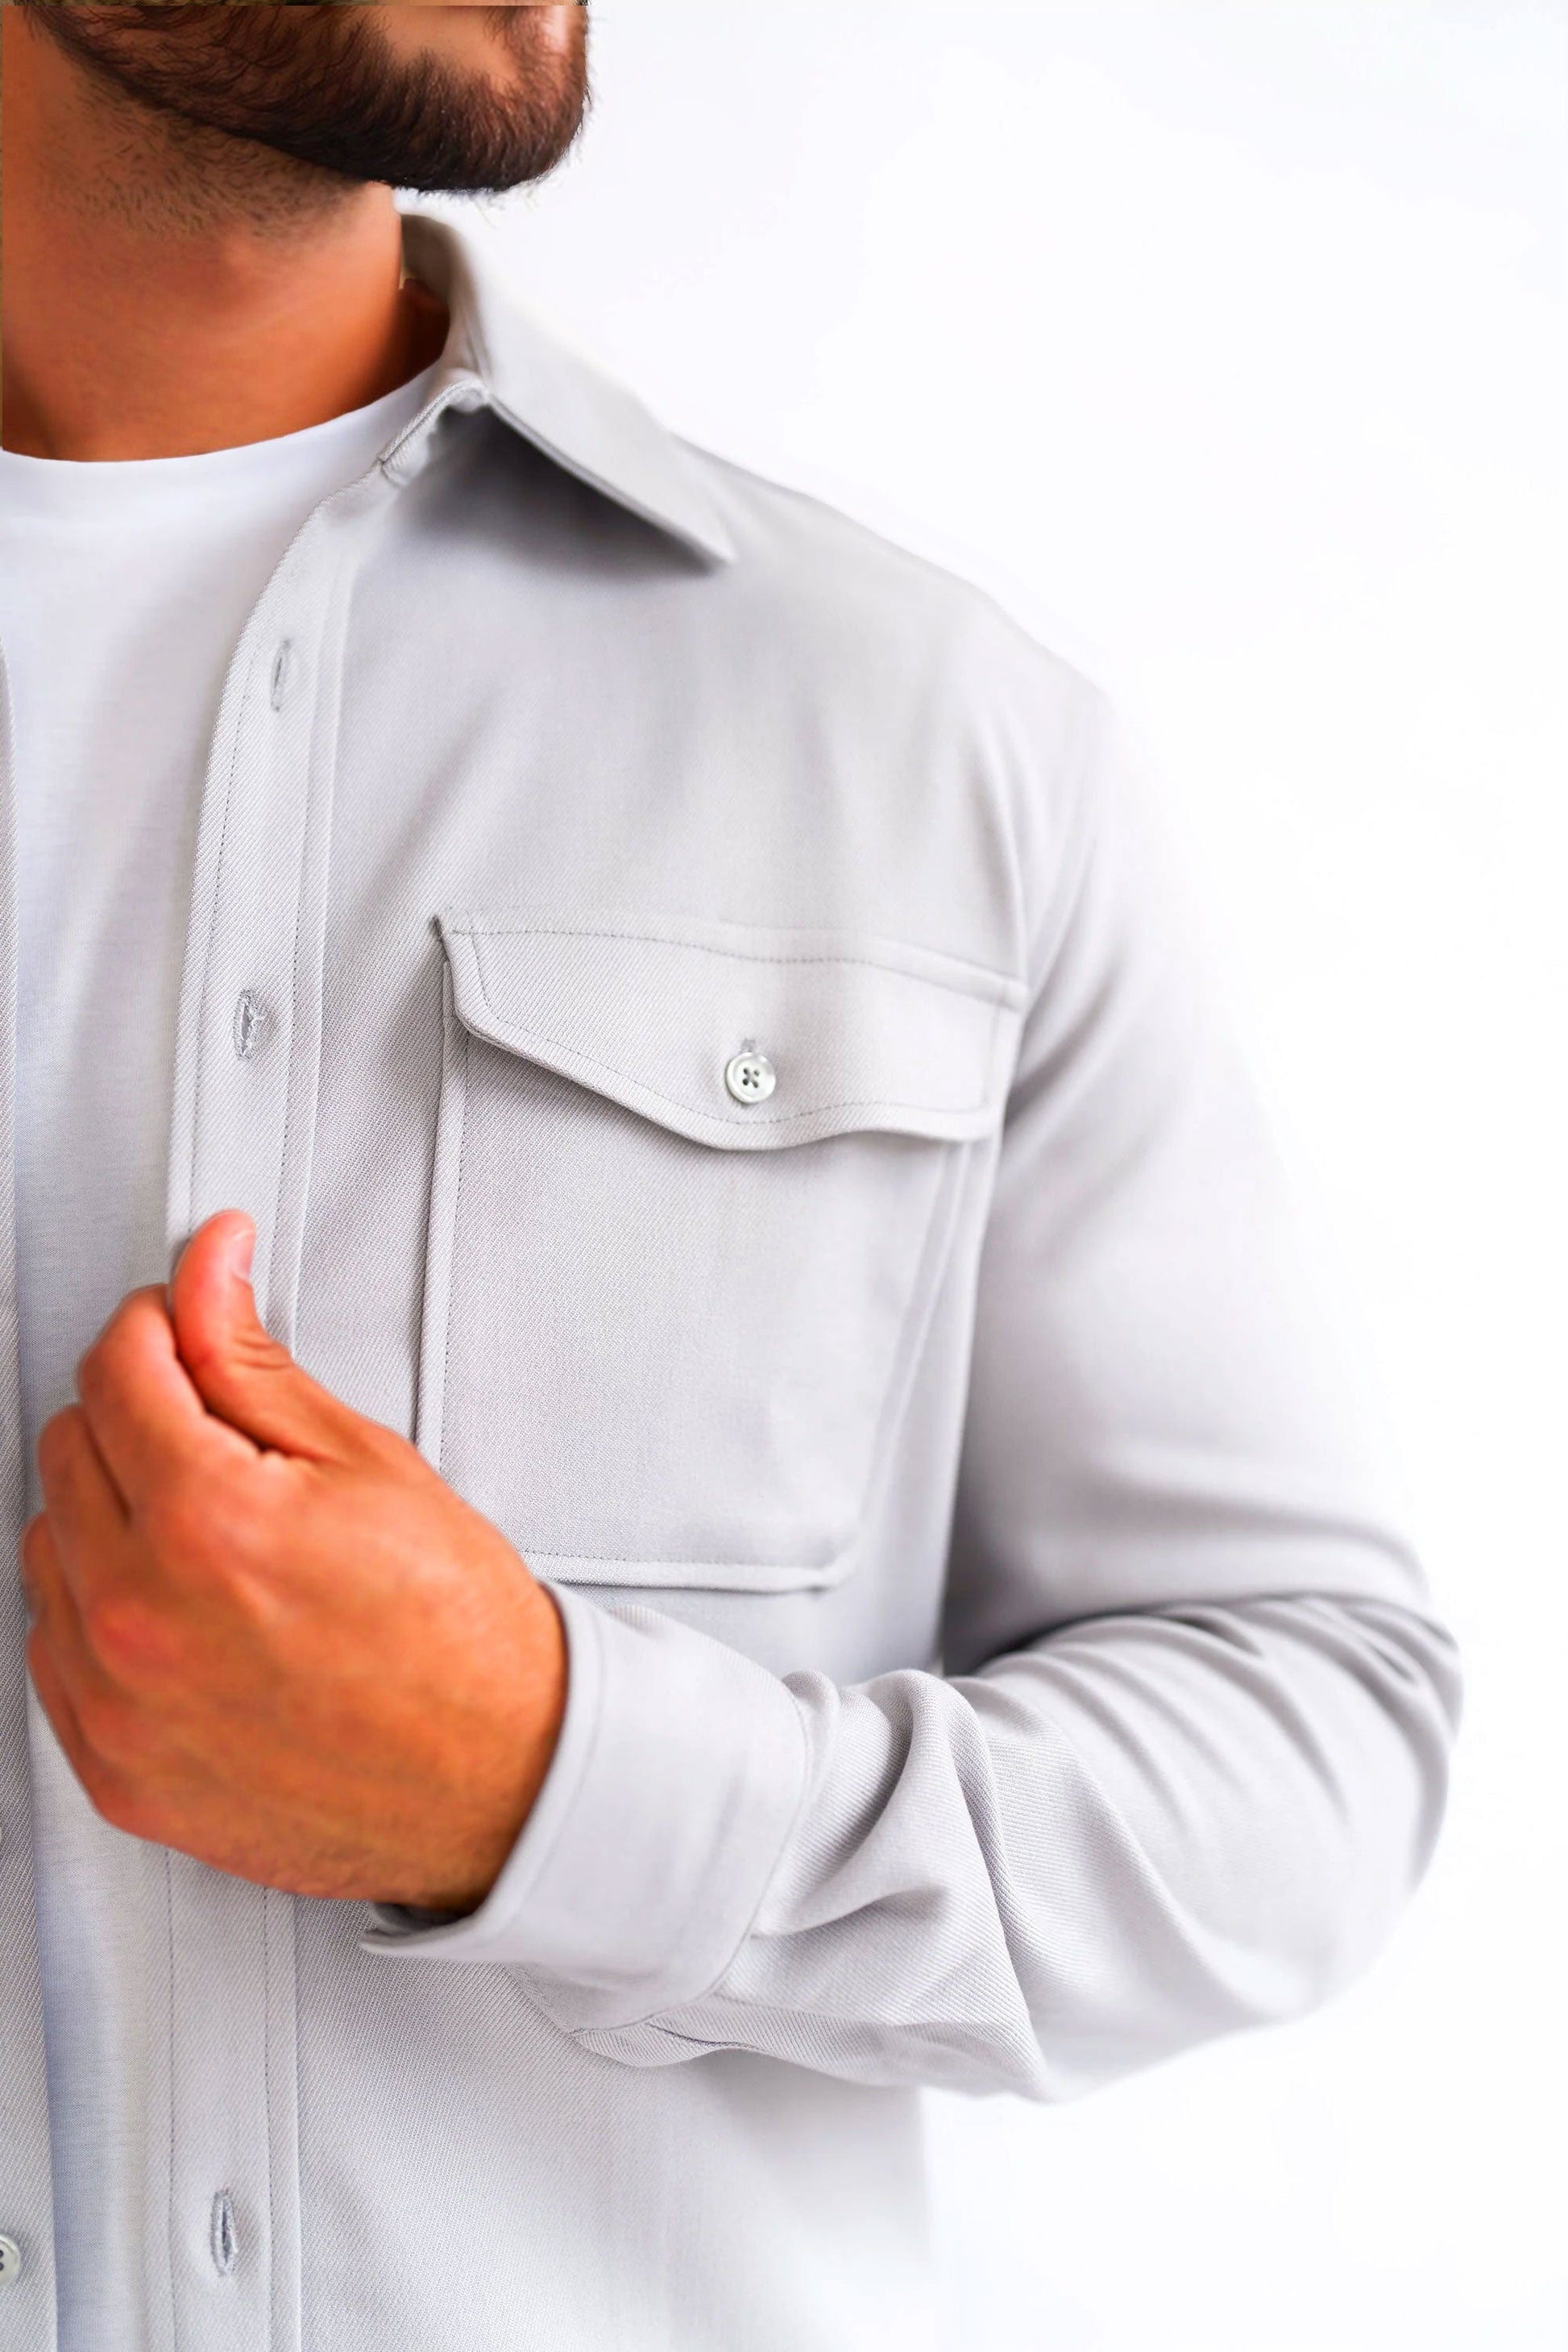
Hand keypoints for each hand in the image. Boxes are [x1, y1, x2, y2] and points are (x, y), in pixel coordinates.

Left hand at [20, 1210, 567, 1913]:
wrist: (497, 1778)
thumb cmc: (456, 1635)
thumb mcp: (366, 1462)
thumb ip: (250, 1361)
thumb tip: (204, 1279)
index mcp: (206, 1523)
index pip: (117, 1367)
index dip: (162, 1322)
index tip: (186, 1321)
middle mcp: (139, 1618)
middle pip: (69, 1447)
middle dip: (139, 1416)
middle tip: (224, 1436)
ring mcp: (116, 1705)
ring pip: (49, 1548)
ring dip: (112, 1516)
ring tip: (216, 1534)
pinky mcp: (112, 1771)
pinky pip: (53, 1652)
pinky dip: (102, 1613)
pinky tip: (187, 1607)